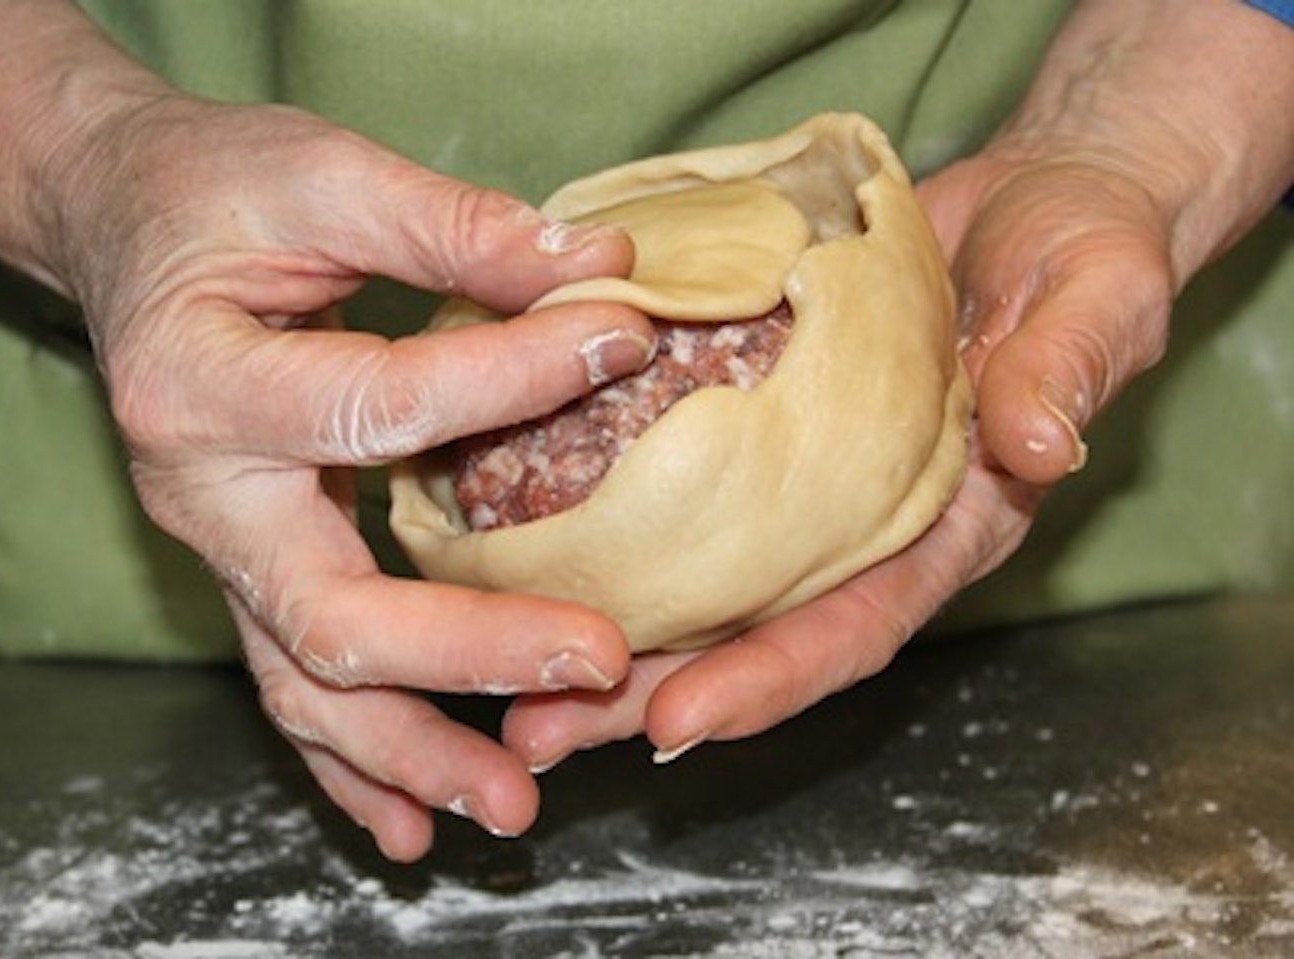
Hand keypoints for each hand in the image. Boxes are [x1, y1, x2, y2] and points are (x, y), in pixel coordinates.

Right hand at [58, 97, 656, 859]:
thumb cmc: (214, 192)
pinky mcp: (249, 572)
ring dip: (412, 753)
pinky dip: (352, 765)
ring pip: (307, 685)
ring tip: (513, 805)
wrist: (120, 223)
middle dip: (472, 649)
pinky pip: (294, 686)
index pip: (381, 407)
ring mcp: (217, 550)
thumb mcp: (320, 174)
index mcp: (202, 381)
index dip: (513, 380)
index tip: (623, 345)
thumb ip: (450, 226)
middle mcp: (197, 493)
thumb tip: (601, 271)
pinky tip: (413, 824)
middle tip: (596, 662)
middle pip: (332, 611)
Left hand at [503, 0, 1293, 770]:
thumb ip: (1066, 367)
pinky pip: (674, 476)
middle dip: (648, 690)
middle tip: (544, 733)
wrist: (1032, 200)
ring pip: (694, 571)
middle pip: (750, 628)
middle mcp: (859, 523)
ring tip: (503, 677)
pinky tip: (519, 533)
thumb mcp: (1096, 295)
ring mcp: (799, 477)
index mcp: (946, 528)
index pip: (858, 625)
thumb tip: (1038, 444)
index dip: (771, 679)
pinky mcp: (753, 416)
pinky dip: (602, 514)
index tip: (678, 725)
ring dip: (600, 622)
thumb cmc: (1082, 252)